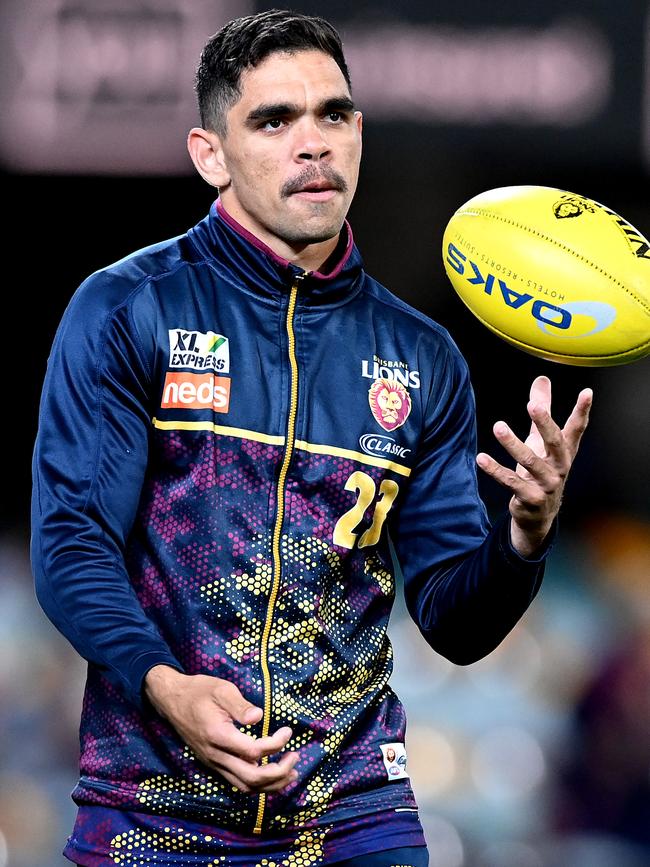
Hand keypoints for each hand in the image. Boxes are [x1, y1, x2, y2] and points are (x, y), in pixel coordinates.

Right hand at [144, 665, 297, 793]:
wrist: (172, 700)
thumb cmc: (199, 691)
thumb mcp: (221, 689)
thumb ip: (240, 705)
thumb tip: (259, 717)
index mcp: (218, 736)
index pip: (253, 752)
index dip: (275, 744)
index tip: (287, 731)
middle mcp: (216, 755)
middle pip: (251, 778)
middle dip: (278, 773)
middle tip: (295, 757)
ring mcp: (214, 763)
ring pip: (245, 787)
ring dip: (270, 785)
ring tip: (291, 774)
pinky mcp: (214, 764)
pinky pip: (237, 783)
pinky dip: (257, 785)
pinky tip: (271, 776)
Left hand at [476, 375, 592, 556]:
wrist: (538, 515)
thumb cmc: (541, 469)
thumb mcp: (541, 440)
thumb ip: (543, 409)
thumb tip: (542, 379)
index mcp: (565, 451)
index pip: (576, 428)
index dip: (582, 411)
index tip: (587, 392)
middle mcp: (560, 466)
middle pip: (554, 441)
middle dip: (544, 423)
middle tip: (532, 405)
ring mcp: (547, 484)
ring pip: (529, 461)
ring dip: (512, 443)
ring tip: (498, 427)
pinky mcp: (531, 498)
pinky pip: (511, 482)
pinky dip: (496, 470)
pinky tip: (481, 458)